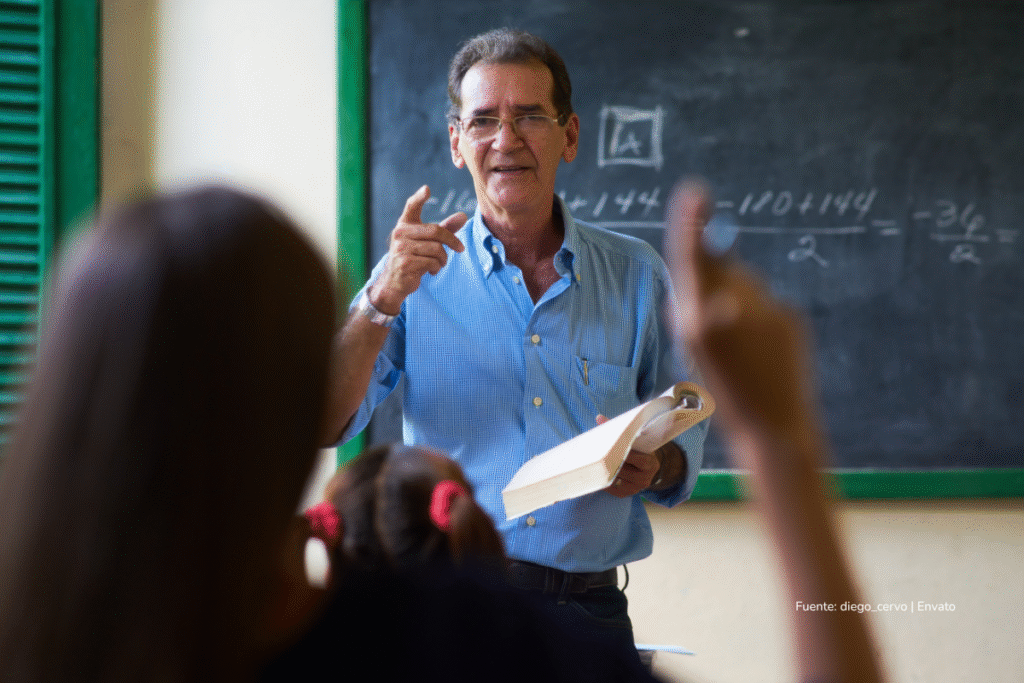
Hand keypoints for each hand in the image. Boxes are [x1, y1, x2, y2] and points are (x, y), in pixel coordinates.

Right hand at [368, 185, 467, 313]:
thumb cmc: (413, 258)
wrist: (394, 282)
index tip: (426, 189)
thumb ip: (445, 229)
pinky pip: (431, 262)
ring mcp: (401, 248)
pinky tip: (431, 271)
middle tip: (460, 249)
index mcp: (405, 225)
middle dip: (452, 241)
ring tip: (439, 264)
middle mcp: (400, 233)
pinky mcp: (405, 263)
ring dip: (443, 259)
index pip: (411, 206)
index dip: (419, 197)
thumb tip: (463, 216)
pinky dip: (436, 268)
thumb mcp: (427, 242)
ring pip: (436, 249)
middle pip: (435, 231)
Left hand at [596, 414, 660, 496]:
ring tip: (593, 462)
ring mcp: (636, 488)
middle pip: (622, 469)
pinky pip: (612, 489)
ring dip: (605, 471)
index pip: (634, 458)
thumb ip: (619, 430)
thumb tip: (599, 418)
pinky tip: (597, 473)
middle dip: (609, 461)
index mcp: (649, 463)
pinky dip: (604, 481)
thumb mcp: (635, 440)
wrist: (649, 468)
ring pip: (615, 479)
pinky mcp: (627, 494)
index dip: (620, 452)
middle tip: (595, 454)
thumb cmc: (640, 450)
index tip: (607, 446)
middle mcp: (645, 478)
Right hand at [665, 178, 821, 458]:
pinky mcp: (790, 317)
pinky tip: (767, 349)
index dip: (689, 222)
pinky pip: (769, 302)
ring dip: (742, 300)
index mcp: (695, 322)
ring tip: (745, 346)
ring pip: (747, 283)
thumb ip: (695, 305)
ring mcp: (763, 312)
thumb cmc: (725, 391)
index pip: (690, 259)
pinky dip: (764, 317)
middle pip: (720, 269)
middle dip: (718, 280)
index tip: (694, 191)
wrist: (772, 427)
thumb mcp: (694, 350)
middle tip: (721, 327)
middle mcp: (728, 310)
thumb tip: (711, 263)